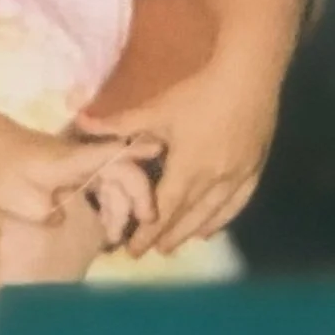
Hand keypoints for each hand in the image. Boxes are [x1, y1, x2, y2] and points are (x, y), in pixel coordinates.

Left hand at [0, 123, 160, 245]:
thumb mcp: (20, 200)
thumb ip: (49, 213)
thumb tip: (66, 221)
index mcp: (72, 161)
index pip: (112, 153)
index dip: (137, 151)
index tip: (163, 150)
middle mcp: (79, 159)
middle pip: (121, 172)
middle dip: (138, 199)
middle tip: (144, 228)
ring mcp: (74, 164)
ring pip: (111, 182)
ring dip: (120, 208)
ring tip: (117, 240)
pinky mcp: (68, 171)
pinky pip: (98, 186)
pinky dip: (106, 205)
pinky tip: (105, 229)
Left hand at [80, 57, 278, 254]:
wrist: (248, 81)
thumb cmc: (198, 95)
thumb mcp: (156, 109)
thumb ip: (118, 123)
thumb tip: (80, 120)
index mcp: (187, 169)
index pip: (164, 208)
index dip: (148, 230)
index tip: (133, 248)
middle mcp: (214, 181)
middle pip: (188, 217)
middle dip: (167, 237)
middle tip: (149, 254)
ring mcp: (237, 178)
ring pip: (213, 215)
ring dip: (191, 232)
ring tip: (175, 246)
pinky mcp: (254, 170)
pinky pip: (237, 204)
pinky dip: (222, 220)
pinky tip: (211, 229)